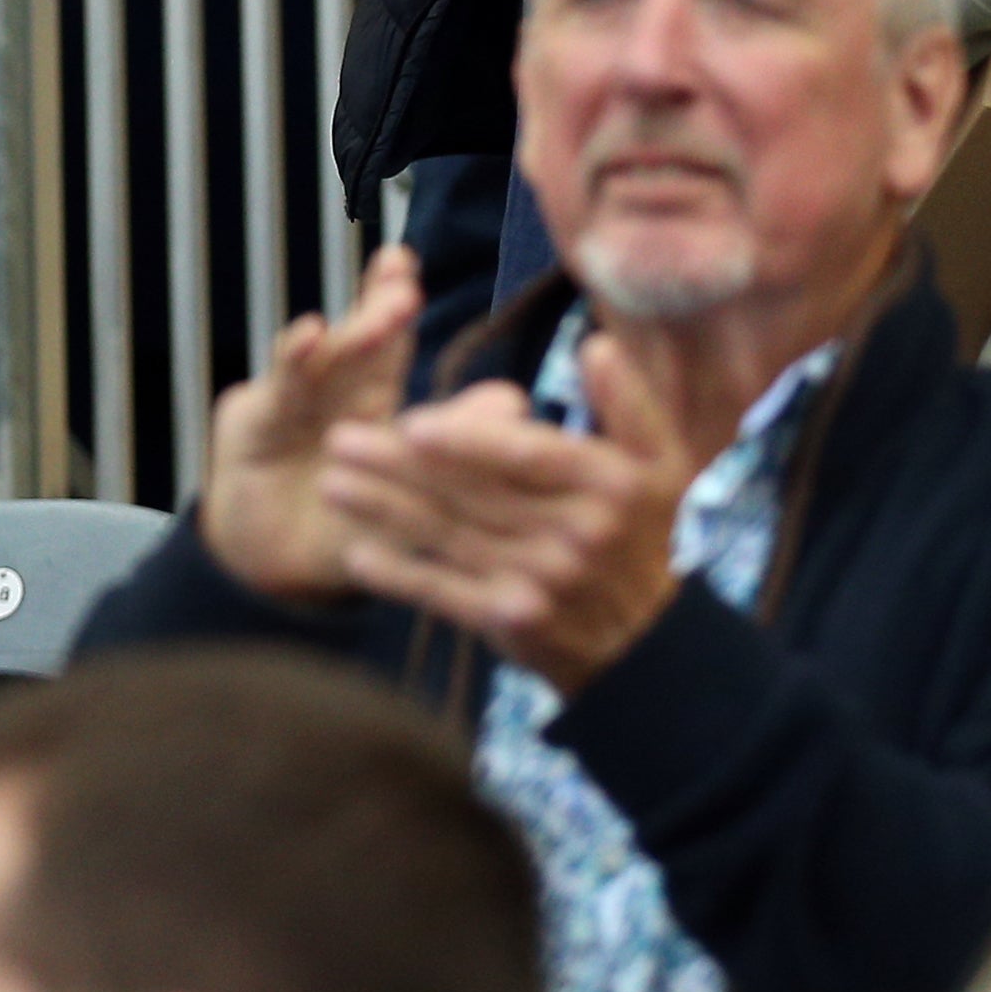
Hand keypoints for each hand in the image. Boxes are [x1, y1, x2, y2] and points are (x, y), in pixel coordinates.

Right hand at [194, 245, 426, 601]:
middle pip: (356, 342)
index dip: (391, 302)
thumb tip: (518, 400)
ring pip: (327, 360)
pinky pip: (282, 390)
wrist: (270, 570)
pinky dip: (295, 360)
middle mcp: (327, 393)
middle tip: (404, 277)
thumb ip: (450, 446)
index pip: (385, 345)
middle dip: (378, 306)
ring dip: (358, 330)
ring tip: (392, 302)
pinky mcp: (254, 422)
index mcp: (364, 402)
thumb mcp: (401, 494)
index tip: (405, 265)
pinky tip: (309, 334)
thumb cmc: (343, 528)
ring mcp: (291, 403)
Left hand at [319, 338, 698, 690]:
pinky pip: (447, 593)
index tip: (411, 422)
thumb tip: (597, 345)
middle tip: (339, 439)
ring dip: (383, 509)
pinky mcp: (516, 623)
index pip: (526, 454)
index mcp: (609, 483)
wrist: (653, 646)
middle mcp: (579, 534)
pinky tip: (357, 554)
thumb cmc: (639, 535)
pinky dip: (400, 575)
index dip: (467, 440)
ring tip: (330, 483)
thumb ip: (627, 404)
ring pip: (450, 536)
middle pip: (475, 492)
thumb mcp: (660, 466)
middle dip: (399, 466)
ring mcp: (546, 582)